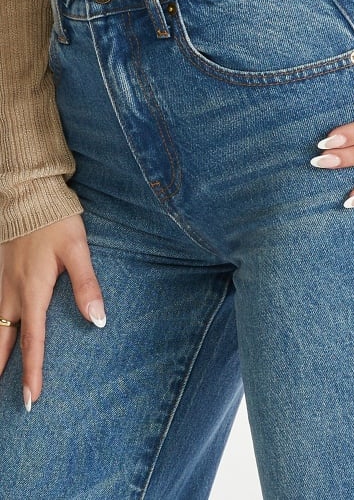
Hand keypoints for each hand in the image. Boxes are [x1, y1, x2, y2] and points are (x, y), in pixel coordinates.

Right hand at [0, 214, 105, 410]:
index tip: (32, 399)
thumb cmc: (55, 221)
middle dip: (2, 373)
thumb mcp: (77, 249)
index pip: (33, 341)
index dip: (32, 372)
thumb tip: (98, 319)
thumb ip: (87, 284)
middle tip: (11, 403)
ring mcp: (0, 284)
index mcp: (32, 290)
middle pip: (2, 342)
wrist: (27, 194)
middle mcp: (11, 292)